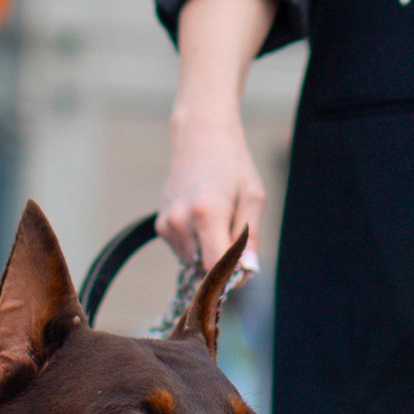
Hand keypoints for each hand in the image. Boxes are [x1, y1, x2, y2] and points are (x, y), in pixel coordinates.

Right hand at [159, 0, 277, 275]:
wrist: (200, 137)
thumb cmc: (232, 165)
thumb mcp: (252, 198)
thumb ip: (249, 237)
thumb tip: (248, 272)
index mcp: (206, 214)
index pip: (217, 267)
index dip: (233, 277)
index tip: (244, 273)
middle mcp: (180, 222)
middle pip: (206, 267)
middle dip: (225, 262)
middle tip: (237, 231)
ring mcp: (167, 224)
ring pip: (195, 261)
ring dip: (210, 251)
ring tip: (219, 217)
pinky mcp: (161, 225)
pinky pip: (185, 250)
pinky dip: (197, 242)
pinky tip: (203, 216)